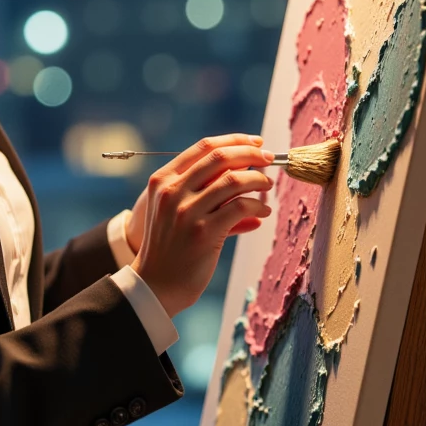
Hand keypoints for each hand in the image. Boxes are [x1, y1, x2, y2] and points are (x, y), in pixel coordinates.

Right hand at [130, 135, 272, 317]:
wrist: (156, 284)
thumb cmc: (169, 246)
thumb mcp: (173, 210)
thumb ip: (201, 189)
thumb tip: (246, 172)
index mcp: (163, 180)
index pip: (203, 146)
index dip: (234, 140)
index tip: (255, 143)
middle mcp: (173, 191)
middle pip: (220, 157)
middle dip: (251, 154)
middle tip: (269, 159)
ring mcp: (187, 212)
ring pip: (234, 180)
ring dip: (258, 179)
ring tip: (267, 185)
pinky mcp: (204, 232)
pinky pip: (241, 207)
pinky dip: (257, 205)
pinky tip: (263, 210)